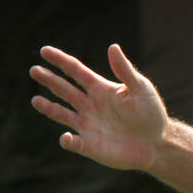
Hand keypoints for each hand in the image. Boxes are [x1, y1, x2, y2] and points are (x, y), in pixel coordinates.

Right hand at [30, 44, 168, 170]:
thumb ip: (125, 70)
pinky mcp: (90, 145)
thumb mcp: (140, 90)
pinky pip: (74, 143)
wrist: (158, 144)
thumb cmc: (151, 114)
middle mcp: (90, 105)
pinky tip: (66, 137)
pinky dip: (68, 141)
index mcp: (100, 89)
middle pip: (64, 89)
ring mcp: (88, 125)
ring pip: (62, 114)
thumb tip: (112, 47)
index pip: (76, 71)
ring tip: (35, 100)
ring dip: (49, 108)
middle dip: (49, 80)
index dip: (61, 61)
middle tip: (34, 70)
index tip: (44, 51)